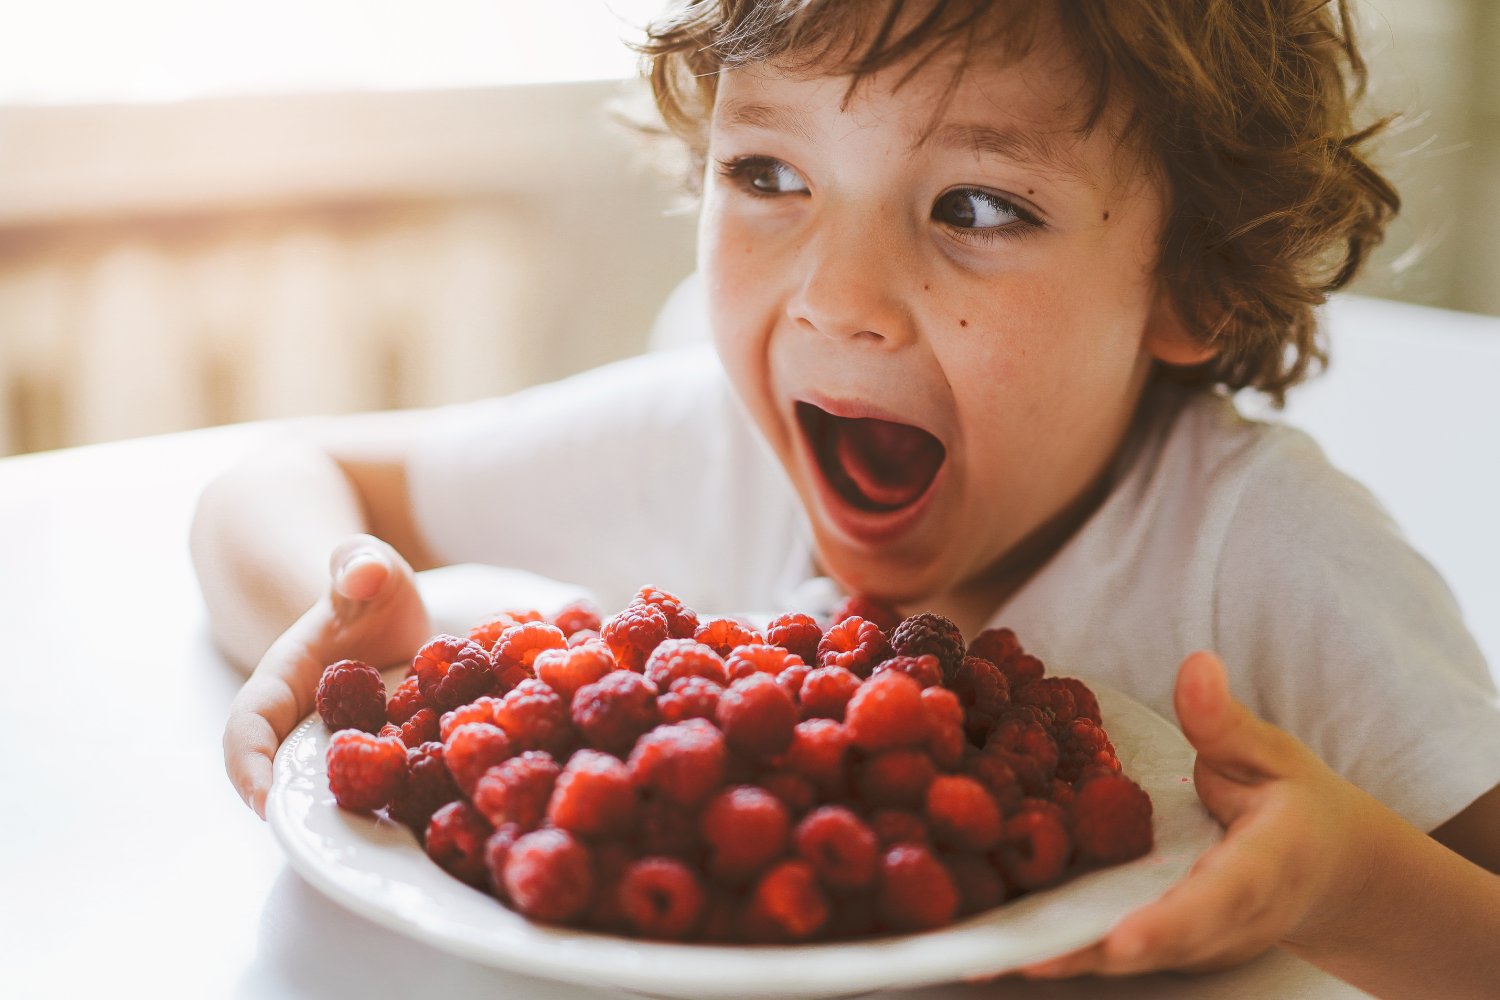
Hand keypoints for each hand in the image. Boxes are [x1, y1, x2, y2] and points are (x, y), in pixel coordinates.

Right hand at [222, 534, 430, 818]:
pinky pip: (403, 787)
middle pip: (296, 779)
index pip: (249, 726)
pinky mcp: (398, 761)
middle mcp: (310, 729)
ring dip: (369, 818)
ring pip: (351, 795)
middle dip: (311, 813)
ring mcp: (354, 751)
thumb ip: (358, 565)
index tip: (262, 801)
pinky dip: (421, 803)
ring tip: (398, 843)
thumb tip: (364, 573)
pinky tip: (451, 818)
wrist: (392, 611)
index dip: (249, 765)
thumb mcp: (365, 567)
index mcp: (284, 685)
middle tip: (335, 843)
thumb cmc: (366, 588)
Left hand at [1017, 650, 1373, 977]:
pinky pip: (1111, 952)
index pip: (1218, 901)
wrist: (1328, 870)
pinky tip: (997, 945)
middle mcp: (1229, 922)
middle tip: (1021, 956)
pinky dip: (1059, 951)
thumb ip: (1225, 721)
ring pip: (1126, 960)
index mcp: (1264, 869)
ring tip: (988, 957)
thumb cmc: (1293, 802)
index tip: (1122, 940)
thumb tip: (1196, 666)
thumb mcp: (1270, 753)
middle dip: (1089, 954)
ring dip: (1060, 960)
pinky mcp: (1168, 948)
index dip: (1168, 924)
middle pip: (1158, 947)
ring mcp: (1198, 945)